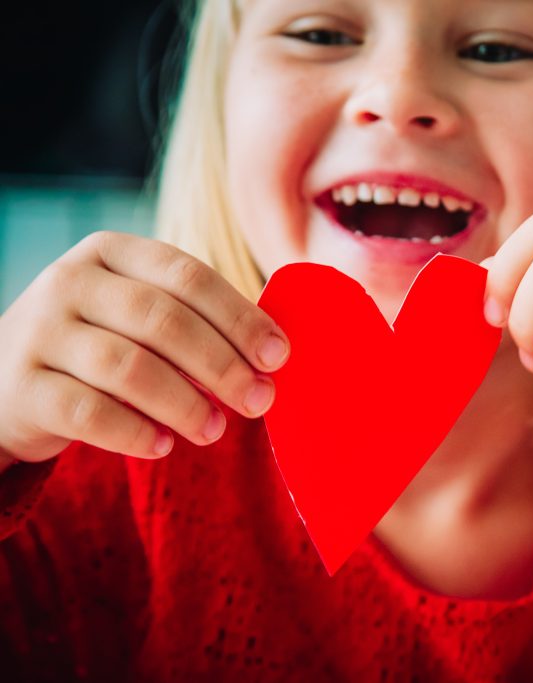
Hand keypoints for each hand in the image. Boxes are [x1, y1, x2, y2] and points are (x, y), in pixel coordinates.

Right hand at [0, 231, 289, 464]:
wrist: (4, 382)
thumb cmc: (98, 346)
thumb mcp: (136, 315)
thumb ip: (195, 322)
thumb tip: (272, 357)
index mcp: (111, 252)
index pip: (188, 276)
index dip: (240, 317)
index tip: (278, 356)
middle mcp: (70, 281)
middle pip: (164, 321)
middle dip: (222, 364)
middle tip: (260, 400)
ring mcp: (39, 331)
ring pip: (129, 367)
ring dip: (185, 404)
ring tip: (214, 430)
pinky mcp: (22, 387)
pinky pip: (89, 413)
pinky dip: (135, 433)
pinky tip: (164, 446)